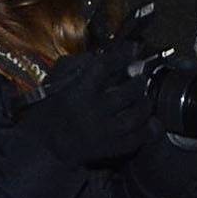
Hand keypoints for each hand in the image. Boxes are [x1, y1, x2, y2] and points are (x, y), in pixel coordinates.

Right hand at [26, 43, 152, 168]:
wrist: (46, 145)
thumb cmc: (49, 109)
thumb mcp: (55, 81)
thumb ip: (76, 65)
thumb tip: (101, 56)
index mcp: (78, 92)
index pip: (104, 67)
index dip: (121, 56)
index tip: (133, 49)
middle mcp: (94, 111)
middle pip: (128, 92)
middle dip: (138, 82)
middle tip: (139, 78)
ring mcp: (104, 132)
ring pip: (136, 115)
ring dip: (144, 104)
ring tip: (143, 98)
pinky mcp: (111, 148)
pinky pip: (138, 138)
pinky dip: (148, 129)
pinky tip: (150, 121)